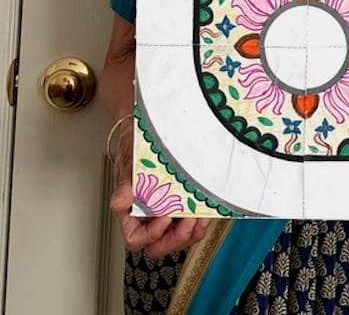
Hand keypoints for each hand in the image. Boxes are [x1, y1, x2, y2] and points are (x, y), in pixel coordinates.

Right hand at [110, 120, 209, 258]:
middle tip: (187, 223)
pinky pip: (189, 222)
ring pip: (176, 237)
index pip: (135, 240)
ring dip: (190, 232)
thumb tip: (120, 203)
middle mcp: (146, 216)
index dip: (150, 235)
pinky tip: (204, 211)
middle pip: (158, 245)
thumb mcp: (129, 160)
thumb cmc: (134, 144)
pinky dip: (198, 220)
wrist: (146, 127)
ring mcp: (164, 211)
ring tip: (199, 217)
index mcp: (130, 211)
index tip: (164, 217)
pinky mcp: (179, 204)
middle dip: (175, 238)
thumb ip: (125, 183)